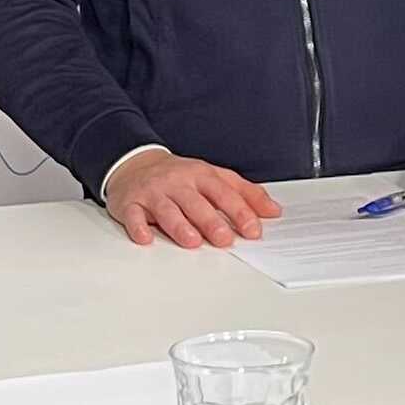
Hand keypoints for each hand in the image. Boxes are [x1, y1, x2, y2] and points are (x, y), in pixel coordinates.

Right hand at [105, 150, 281, 248]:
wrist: (135, 164)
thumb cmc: (180, 176)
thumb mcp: (214, 177)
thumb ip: (245, 193)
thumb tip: (273, 211)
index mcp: (201, 175)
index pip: (223, 193)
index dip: (239, 211)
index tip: (252, 229)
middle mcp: (178, 183)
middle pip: (196, 203)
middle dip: (211, 221)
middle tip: (225, 239)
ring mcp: (154, 193)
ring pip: (167, 209)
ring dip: (179, 226)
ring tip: (192, 241)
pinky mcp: (130, 203)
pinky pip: (133, 215)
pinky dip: (138, 227)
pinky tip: (145, 237)